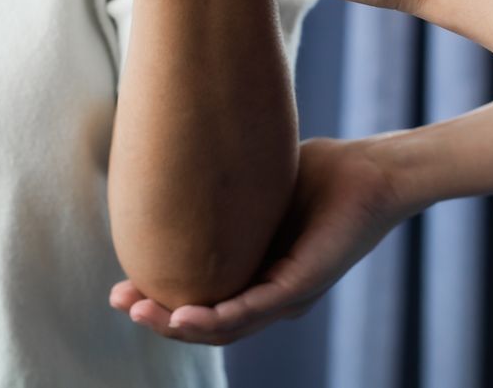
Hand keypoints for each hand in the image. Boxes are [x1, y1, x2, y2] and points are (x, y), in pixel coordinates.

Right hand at [109, 136, 409, 344]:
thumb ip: (220, 191)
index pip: (202, 298)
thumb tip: (174, 166)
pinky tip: (184, 313)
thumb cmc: (321, 173)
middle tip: (118, 302)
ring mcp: (288, 294)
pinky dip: (216, 315)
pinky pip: (254, 309)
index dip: (159, 298)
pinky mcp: (303, 285)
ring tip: (141, 311)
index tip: (120, 287)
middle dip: (158, 316)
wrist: (374, 170)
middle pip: (206, 322)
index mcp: (257, 273)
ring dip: (178, 323)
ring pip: (225, 325)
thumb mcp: (255, 186)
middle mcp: (271, 294)